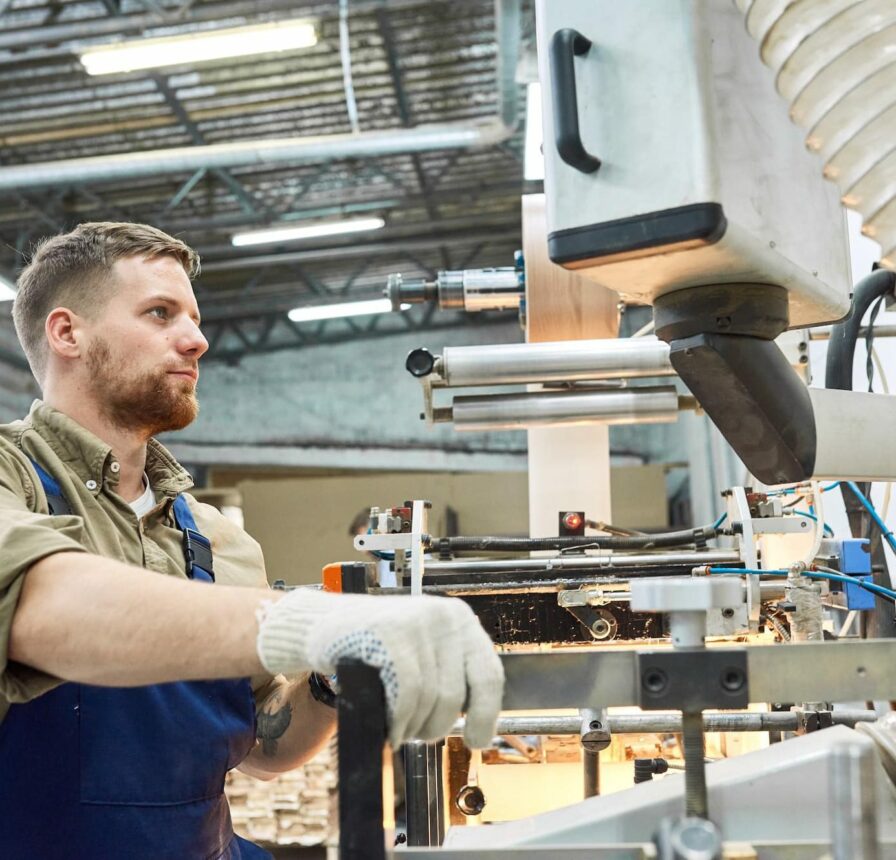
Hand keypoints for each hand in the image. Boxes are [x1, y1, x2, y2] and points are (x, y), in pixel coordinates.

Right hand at [256, 589, 503, 748]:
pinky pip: (406, 692)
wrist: (325, 624)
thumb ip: (450, 675)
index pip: (489, 675)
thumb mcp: (424, 651)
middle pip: (454, 695)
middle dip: (434, 727)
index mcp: (460, 621)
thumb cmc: (378, 648)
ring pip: (428, 698)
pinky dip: (399, 720)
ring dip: (412, 726)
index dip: (486, 714)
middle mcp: (444, 615)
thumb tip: (482, 729)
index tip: (476, 741)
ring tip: (397, 727)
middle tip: (415, 735)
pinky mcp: (389, 631)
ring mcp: (416, 620)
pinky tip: (390, 730)